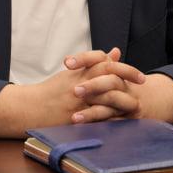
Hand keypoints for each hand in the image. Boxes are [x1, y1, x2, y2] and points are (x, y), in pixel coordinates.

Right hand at [0, 48, 145, 136]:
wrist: (29, 108)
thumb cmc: (52, 91)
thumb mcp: (73, 74)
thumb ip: (95, 64)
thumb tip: (116, 52)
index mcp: (78, 73)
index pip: (105, 64)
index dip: (124, 68)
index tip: (140, 75)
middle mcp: (79, 85)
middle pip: (109, 77)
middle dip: (128, 78)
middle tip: (143, 82)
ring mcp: (77, 102)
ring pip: (105, 97)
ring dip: (123, 100)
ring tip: (137, 104)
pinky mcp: (74, 117)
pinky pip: (96, 117)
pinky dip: (111, 118)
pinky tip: (123, 120)